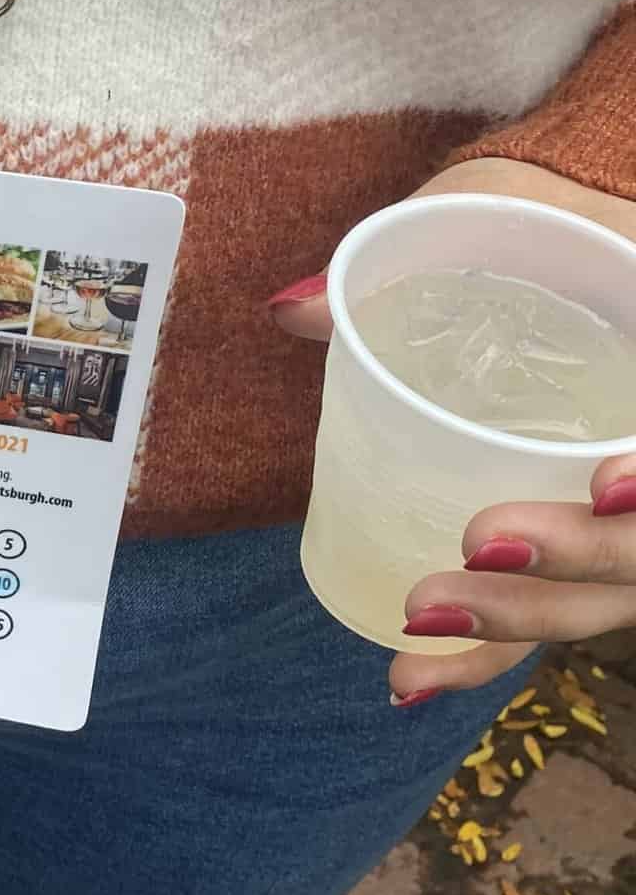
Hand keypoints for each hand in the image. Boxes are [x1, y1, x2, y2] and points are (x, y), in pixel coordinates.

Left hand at [270, 159, 635, 701]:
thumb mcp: (493, 212)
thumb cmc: (544, 221)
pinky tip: (407, 681)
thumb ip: (414, 253)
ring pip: (605, 599)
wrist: (580, 238)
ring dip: (517, 621)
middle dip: (576, 561)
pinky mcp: (582, 553)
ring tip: (419, 621)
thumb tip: (291, 307)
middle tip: (476, 546)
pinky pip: (548, 618)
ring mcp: (627, 516)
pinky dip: (480, 657)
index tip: (603, 482)